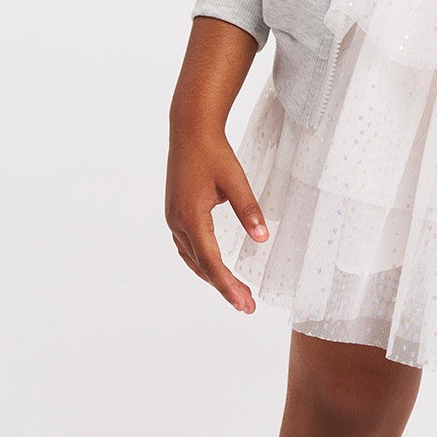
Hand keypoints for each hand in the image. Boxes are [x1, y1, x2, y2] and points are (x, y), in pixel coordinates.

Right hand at [165, 122, 268, 311]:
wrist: (189, 130)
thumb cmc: (214, 153)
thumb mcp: (236, 181)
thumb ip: (249, 211)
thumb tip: (263, 238)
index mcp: (192, 217)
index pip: (212, 262)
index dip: (229, 286)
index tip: (245, 304)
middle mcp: (178, 222)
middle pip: (202, 266)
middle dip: (225, 288)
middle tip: (248, 306)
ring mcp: (173, 219)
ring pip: (192, 259)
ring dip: (213, 278)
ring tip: (236, 293)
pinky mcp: (175, 214)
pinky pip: (187, 248)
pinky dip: (202, 263)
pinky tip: (215, 269)